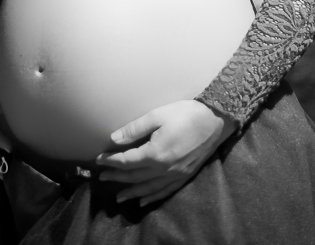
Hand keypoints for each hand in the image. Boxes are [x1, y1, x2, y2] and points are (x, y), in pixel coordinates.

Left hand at [96, 100, 237, 206]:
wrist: (215, 121)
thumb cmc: (185, 114)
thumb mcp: (157, 115)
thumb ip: (135, 129)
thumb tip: (114, 139)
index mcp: (155, 153)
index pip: (127, 161)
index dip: (111, 161)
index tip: (98, 160)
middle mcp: (164, 169)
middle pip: (135, 176)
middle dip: (117, 177)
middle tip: (102, 177)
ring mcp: (175, 175)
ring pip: (148, 188)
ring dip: (131, 192)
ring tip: (118, 197)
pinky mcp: (184, 176)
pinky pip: (164, 192)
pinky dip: (151, 197)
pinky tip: (143, 201)